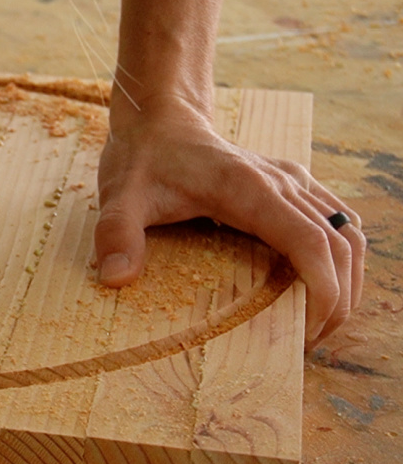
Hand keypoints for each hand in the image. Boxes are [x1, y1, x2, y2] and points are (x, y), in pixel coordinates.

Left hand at [93, 96, 364, 348]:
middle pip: (340, 247)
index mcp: (250, 189)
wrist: (159, 119)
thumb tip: (115, 278)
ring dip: (346, 282)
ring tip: (316, 325)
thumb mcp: (120, 196)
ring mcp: (293, 183)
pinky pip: (337, 224)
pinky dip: (340, 261)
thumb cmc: (143, 157)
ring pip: (348, 235)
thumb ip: (116, 234)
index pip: (311, 243)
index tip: (306, 333)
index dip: (322, 291)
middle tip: (304, 345)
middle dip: (336, 301)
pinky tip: (317, 289)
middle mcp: (283, 183)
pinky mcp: (293, 186)